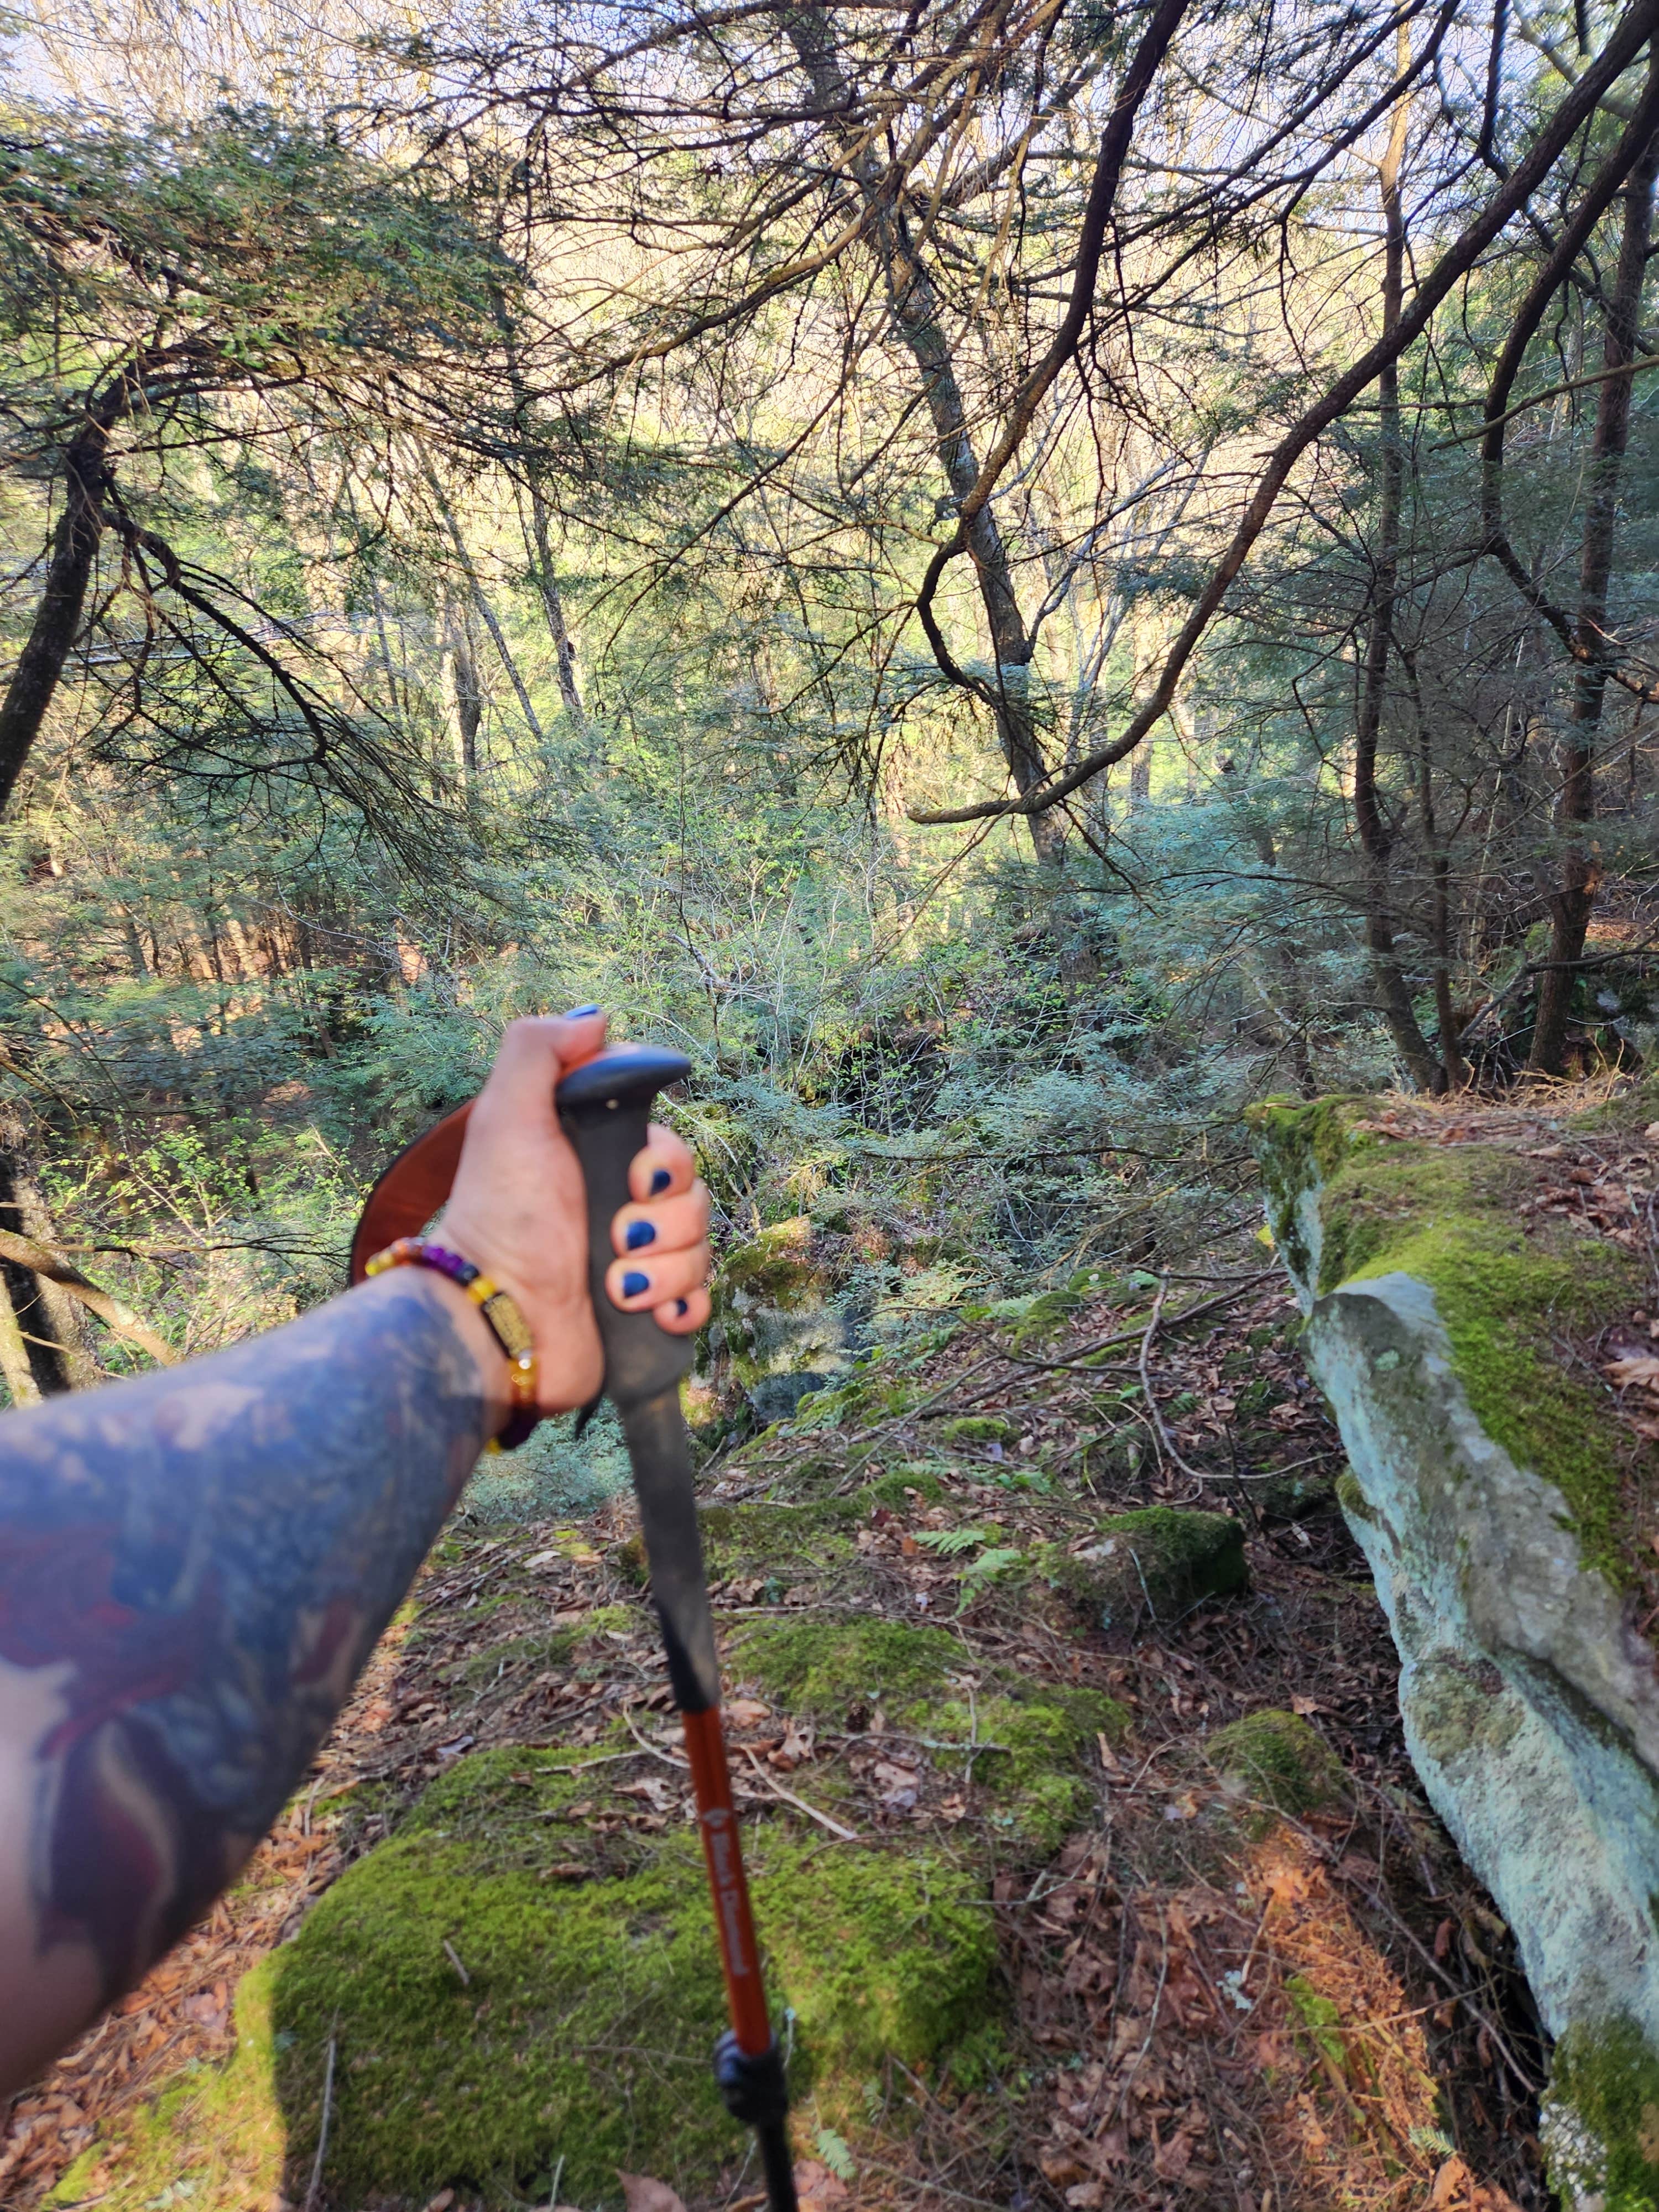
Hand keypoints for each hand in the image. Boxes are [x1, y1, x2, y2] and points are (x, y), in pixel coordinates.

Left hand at [430, 1011, 711, 1413]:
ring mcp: (633, 1262)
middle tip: (619, 1233)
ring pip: (700, 1248)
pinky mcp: (643, 1314)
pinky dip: (681, 1308)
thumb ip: (538, 1052)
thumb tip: (595, 1020)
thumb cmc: (500, 1216)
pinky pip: (698, 1301)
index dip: (665, 1157)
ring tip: (616, 1286)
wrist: (498, 1321)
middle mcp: (616, 1206)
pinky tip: (650, 1315)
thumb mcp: (507, 1118)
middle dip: (665, 1218)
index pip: (668, 1142)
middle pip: (693, 1194)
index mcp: (592, 1159)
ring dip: (665, 1268)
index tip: (636, 1176)